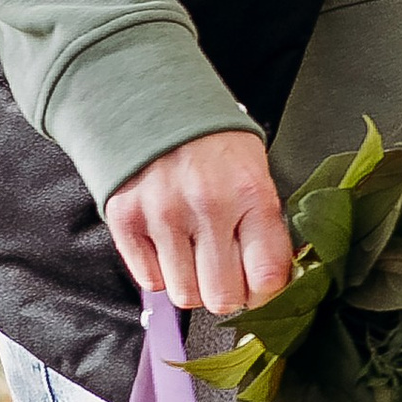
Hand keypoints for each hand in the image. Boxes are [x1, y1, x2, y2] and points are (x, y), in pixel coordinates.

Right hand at [106, 130, 293, 315]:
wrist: (156, 103)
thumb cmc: (213, 142)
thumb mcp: (255, 171)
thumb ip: (265, 224)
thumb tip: (273, 279)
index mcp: (251, 192)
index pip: (267, 276)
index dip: (265, 292)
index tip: (260, 286)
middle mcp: (208, 206)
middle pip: (222, 297)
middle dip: (228, 295)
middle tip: (227, 276)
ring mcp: (164, 215)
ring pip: (184, 296)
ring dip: (193, 285)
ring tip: (196, 256)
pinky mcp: (127, 221)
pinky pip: (150, 281)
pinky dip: (161, 272)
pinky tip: (170, 245)